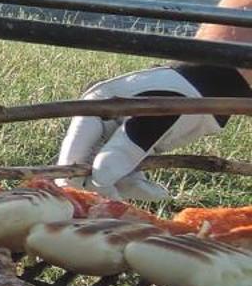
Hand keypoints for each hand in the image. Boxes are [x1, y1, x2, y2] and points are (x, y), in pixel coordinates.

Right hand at [56, 66, 229, 199]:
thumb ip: (127, 147)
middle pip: (87, 161)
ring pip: (106, 172)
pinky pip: (123, 173)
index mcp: (95, 107)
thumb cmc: (184, 99)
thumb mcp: (157, 122)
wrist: (210, 92)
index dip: (80, 170)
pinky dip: (138, 185)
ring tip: (156, 192)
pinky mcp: (128, 148)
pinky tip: (159, 191)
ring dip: (127, 186)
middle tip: (131, 193)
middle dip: (107, 181)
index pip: (74, 145)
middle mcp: (98, 122)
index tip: (103, 191)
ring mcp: (112, 136)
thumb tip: (98, 177)